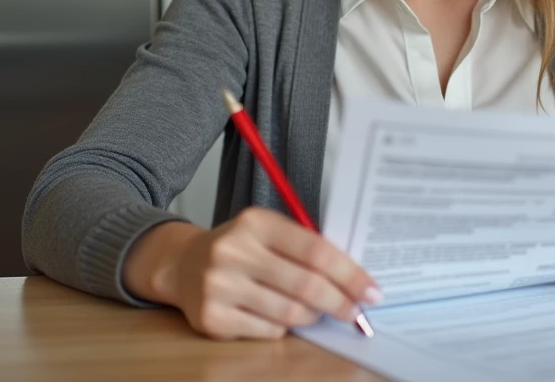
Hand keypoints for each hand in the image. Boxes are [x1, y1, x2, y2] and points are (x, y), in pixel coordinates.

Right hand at [124, 207, 382, 339]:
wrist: (183, 265)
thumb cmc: (241, 248)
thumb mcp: (269, 232)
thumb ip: (306, 247)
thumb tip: (356, 280)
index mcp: (255, 222)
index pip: (315, 249)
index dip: (350, 273)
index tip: (372, 290)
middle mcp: (233, 251)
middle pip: (305, 285)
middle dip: (339, 302)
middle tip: (356, 312)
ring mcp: (218, 286)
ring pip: (289, 313)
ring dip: (312, 316)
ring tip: (315, 310)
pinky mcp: (211, 318)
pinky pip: (268, 331)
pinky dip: (283, 328)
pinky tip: (279, 316)